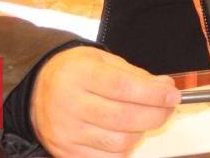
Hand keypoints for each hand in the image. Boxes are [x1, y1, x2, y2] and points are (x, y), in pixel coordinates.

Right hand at [31, 46, 179, 156]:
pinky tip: (126, 134)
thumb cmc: (74, 72)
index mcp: (80, 75)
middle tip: (167, 107)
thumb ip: (136, 75)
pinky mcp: (66, 152)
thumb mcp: (103, 60)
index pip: (123, 87)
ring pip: (119, 143)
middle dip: (156, 115)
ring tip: (144, 119)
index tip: (173, 95)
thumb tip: (165, 88)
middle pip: (124, 118)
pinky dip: (125, 149)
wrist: (37, 90)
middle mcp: (70, 104)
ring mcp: (67, 132)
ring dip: (141, 132)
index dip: (154, 94)